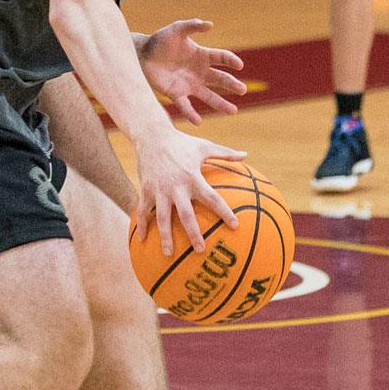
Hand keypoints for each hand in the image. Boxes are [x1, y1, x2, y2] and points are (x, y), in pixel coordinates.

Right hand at [132, 126, 245, 257]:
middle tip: (201, 250)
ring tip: (169, 254)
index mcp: (193, 177)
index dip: (224, 212)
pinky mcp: (146, 190)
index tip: (235, 226)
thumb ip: (225, 154)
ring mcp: (159, 190)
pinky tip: (143, 239)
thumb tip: (246, 155)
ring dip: (165, 237)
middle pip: (186, 215)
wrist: (152, 135)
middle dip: (193, 233)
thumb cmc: (182, 142)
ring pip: (162, 218)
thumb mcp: (204, 146)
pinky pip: (143, 211)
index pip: (212, 198)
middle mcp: (176, 186)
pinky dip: (142, 225)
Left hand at [139, 19, 246, 122]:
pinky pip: (186, 106)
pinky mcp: (176, 94)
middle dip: (231, 84)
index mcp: (203, 56)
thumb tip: (210, 24)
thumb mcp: (177, 29)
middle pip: (220, 79)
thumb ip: (192, 25)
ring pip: (209, 96)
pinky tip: (198, 121)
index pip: (222, 58)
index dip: (231, 61)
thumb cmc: (161, 40)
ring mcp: (190, 85)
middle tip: (242, 89)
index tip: (239, 65)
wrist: (141, 55)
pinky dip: (191, 114)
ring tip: (233, 111)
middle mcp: (200, 72)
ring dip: (221, 104)